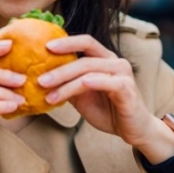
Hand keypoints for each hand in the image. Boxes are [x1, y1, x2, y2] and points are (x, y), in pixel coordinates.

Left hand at [37, 35, 173, 158]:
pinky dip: (93, 82)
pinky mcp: (128, 89)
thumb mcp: (82, 96)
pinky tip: (80, 85)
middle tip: (40, 79)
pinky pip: (108, 82)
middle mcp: (115, 62)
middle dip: (60, 68)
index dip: (66, 42)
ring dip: (67, 82)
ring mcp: (123, 74)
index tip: (44, 47)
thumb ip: (68, 84)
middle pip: (84, 57)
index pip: (85, 42)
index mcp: (104, 59)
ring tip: (49, 94)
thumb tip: (41, 79)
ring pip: (90, 71)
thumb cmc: (108, 110)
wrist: (133, 130)